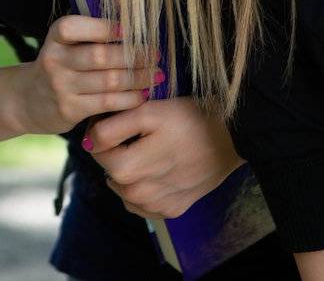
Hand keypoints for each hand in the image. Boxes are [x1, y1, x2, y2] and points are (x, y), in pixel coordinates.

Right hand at [14, 16, 160, 135]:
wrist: (28, 100)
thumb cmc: (60, 65)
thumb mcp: (64, 45)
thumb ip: (90, 36)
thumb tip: (136, 27)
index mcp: (55, 38)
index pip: (75, 27)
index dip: (104, 27)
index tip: (130, 30)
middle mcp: (54, 60)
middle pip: (100, 56)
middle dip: (133, 55)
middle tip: (155, 55)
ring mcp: (60, 86)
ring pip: (108, 81)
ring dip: (138, 77)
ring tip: (156, 74)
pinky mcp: (69, 110)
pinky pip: (107, 102)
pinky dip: (130, 98)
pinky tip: (143, 94)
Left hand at [86, 97, 242, 219]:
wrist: (235, 138)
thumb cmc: (191, 119)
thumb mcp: (149, 112)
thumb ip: (113, 127)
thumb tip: (88, 141)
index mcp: (129, 170)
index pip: (96, 150)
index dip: (100, 130)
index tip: (115, 118)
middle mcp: (140, 195)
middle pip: (110, 170)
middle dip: (116, 150)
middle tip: (136, 133)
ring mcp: (157, 206)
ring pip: (124, 189)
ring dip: (128, 170)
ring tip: (149, 150)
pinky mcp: (173, 210)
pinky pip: (143, 204)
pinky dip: (143, 188)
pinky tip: (157, 170)